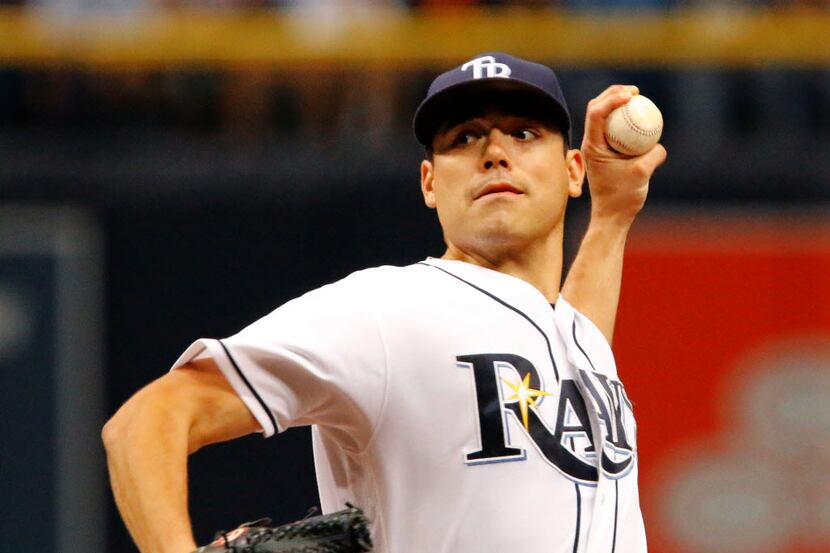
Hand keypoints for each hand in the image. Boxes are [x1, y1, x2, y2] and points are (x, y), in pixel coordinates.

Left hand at [580, 85, 666, 224]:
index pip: (596, 113)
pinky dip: (624, 119)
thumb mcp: (642, 173)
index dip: (612, 98)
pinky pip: (614, 128)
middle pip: (596, 108)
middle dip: (613, 94)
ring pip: (603, 116)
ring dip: (617, 103)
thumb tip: (659, 143)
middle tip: (634, 91)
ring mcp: (597, 147)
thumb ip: (653, 154)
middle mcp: (591, 143)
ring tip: (636, 97)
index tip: (632, 95)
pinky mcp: (606, 151)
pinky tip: (640, 117)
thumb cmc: (623, 197)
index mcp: (592, 146)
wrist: (612, 215)